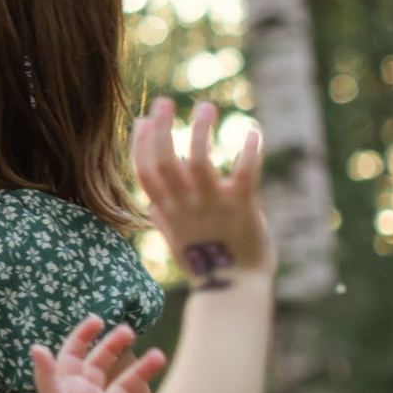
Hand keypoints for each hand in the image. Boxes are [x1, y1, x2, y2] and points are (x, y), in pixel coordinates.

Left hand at [32, 316, 165, 392]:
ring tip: (159, 357)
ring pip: (128, 384)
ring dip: (142, 368)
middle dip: (114, 346)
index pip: (73, 356)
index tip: (97, 320)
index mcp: (71, 391)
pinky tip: (172, 390)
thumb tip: (35, 347)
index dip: (82, 337)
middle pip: (102, 364)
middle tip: (128, 331)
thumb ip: (48, 379)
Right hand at [134, 98, 270, 287]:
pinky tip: (252, 132)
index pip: (144, 172)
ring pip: (199, 160)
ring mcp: (213, 206)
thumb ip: (164, 219)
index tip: (143, 119)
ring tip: (205, 107)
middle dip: (163, 128)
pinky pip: (244, 174)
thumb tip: (150, 203)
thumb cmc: (208, 267)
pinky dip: (248, 152)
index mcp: (168, 212)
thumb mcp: (178, 242)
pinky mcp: (243, 208)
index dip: (141, 143)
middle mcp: (186, 205)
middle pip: (165, 160)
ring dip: (200, 131)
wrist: (235, 291)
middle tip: (165, 102)